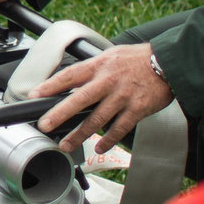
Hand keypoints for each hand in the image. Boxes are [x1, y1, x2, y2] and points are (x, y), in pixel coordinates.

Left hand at [32, 44, 173, 151]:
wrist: (169, 62)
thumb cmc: (138, 59)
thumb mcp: (111, 56)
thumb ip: (93, 69)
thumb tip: (72, 83)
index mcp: (99, 65)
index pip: (70, 75)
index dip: (50, 85)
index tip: (34, 96)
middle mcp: (109, 81)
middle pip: (79, 99)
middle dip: (59, 114)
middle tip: (44, 125)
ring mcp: (123, 96)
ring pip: (97, 118)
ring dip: (80, 134)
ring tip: (66, 144)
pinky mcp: (138, 108)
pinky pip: (120, 128)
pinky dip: (109, 140)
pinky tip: (100, 147)